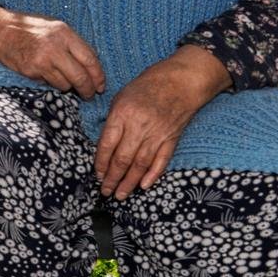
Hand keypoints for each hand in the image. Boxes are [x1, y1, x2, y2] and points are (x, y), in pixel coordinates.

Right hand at [0, 0, 104, 97]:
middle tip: (90, 94)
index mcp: (64, 33)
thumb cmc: (27, 27)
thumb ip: (71, 43)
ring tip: (67, 84)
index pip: (90, 59)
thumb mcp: (53, 26)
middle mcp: (55, 46)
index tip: (101, 85)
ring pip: (66, 84)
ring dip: (68, 88)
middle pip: (81, 76)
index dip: (98, 75)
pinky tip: (47, 76)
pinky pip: (49, 84)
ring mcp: (42, 60)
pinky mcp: (31, 71)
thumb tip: (90, 64)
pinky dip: (51, 84)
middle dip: (88, 89)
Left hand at [94, 45, 230, 199]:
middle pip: (122, 159)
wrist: (181, 81)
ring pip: (140, 165)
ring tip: (120, 195)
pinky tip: (143, 186)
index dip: (100, 163)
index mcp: (123, 113)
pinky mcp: (171, 139)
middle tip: (105, 191)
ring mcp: (157, 134)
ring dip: (129, 183)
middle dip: (112, 178)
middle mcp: (139, 126)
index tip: (97, 175)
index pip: (107, 144)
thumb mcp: (121, 96)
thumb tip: (104, 146)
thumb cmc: (147, 86)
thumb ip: (113, 121)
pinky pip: (161, 161)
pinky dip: (152, 175)